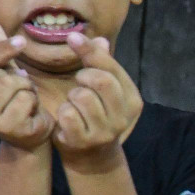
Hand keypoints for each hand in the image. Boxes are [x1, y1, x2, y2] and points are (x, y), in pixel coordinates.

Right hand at [0, 22, 52, 150]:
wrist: (29, 136)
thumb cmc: (14, 102)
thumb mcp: (4, 74)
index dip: (0, 49)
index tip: (21, 41)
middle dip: (14, 75)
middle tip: (19, 88)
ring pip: (10, 83)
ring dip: (26, 88)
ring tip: (25, 99)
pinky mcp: (5, 128)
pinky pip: (25, 98)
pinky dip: (34, 100)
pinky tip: (30, 111)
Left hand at [52, 33, 141, 169]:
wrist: (90, 156)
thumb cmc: (94, 115)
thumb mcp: (101, 91)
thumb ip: (100, 66)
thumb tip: (99, 39)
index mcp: (132, 99)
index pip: (112, 68)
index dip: (90, 51)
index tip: (72, 38)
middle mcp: (123, 116)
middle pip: (101, 80)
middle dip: (83, 76)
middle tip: (78, 82)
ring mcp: (105, 131)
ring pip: (82, 96)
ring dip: (72, 96)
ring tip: (74, 103)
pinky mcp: (84, 141)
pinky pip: (67, 114)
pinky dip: (63, 112)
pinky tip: (67, 118)